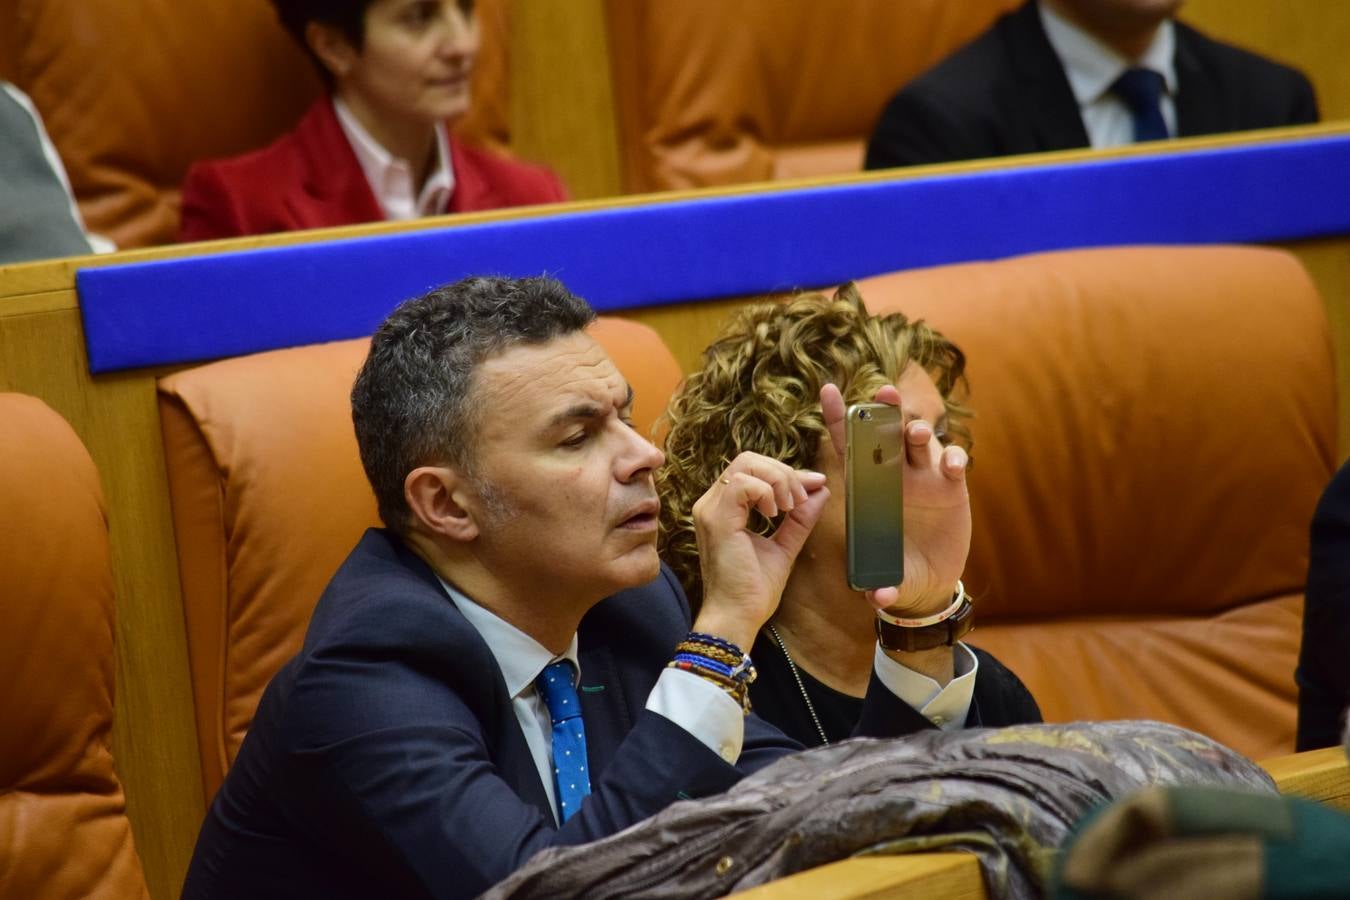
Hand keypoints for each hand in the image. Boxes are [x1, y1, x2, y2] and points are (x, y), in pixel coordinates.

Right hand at [691, 452, 828, 649]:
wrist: (738, 616)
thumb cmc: (753, 589)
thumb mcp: (784, 546)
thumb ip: (800, 519)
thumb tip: (820, 491)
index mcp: (724, 508)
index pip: (752, 469)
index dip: (786, 473)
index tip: (814, 485)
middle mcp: (712, 503)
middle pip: (749, 459)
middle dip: (783, 473)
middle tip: (799, 500)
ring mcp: (711, 509)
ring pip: (746, 465)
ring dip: (778, 481)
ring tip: (789, 508)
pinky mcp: (717, 519)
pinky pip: (743, 484)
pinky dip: (767, 493)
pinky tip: (776, 515)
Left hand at [820, 382, 970, 616]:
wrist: (927, 582)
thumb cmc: (895, 570)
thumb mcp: (886, 577)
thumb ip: (881, 584)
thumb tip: (877, 597)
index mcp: (867, 488)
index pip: (849, 447)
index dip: (839, 419)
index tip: (827, 390)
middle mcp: (894, 476)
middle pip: (888, 434)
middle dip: (885, 411)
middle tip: (883, 393)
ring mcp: (924, 478)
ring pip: (920, 443)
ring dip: (918, 433)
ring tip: (915, 434)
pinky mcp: (951, 488)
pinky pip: (953, 464)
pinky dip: (954, 460)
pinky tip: (952, 467)